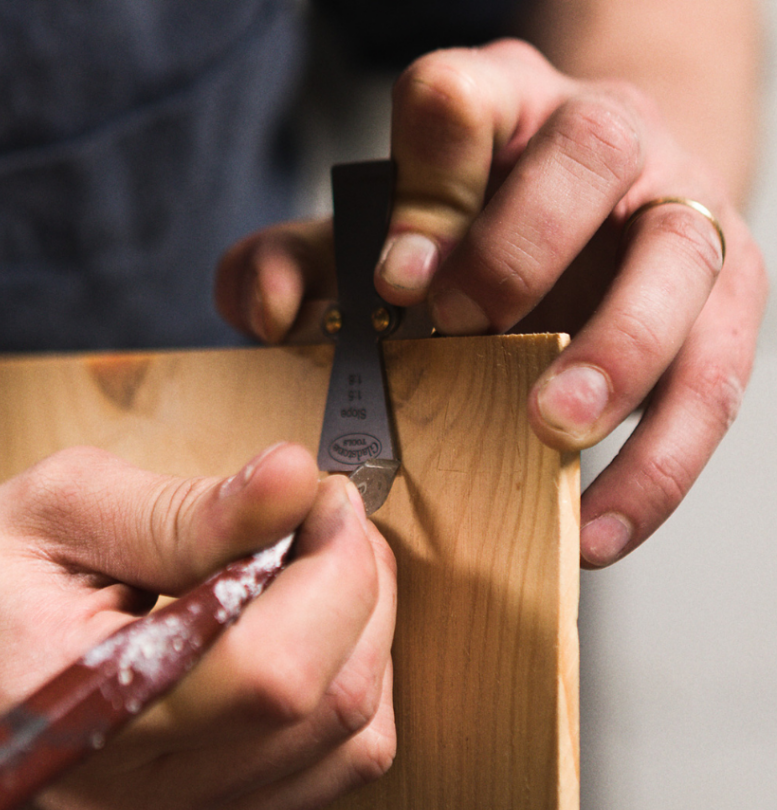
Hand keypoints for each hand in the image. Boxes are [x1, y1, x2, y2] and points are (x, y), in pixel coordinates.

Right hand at [0, 443, 394, 809]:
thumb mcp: (56, 509)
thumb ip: (183, 506)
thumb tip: (293, 477)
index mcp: (85, 717)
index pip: (272, 669)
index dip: (334, 568)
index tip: (322, 498)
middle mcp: (138, 805)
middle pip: (330, 704)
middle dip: (358, 586)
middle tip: (318, 520)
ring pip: (352, 741)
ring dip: (359, 635)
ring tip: (307, 569)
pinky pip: (329, 767)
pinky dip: (341, 685)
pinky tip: (297, 631)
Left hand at [216, 40, 766, 566]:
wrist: (597, 222)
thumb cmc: (468, 240)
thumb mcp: (368, 239)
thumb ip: (294, 265)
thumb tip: (268, 310)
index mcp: (498, 111)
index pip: (463, 99)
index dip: (427, 185)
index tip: (394, 276)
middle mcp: (601, 141)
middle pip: (590, 147)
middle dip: (522, 248)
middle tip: (467, 333)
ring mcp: (675, 215)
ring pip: (680, 258)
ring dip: (620, 352)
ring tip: (554, 429)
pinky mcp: (724, 304)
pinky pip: (715, 380)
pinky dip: (660, 462)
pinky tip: (598, 526)